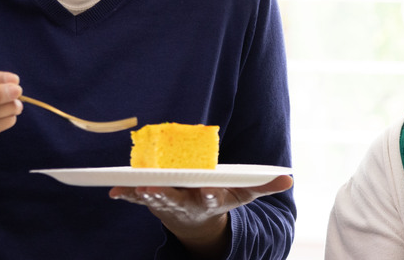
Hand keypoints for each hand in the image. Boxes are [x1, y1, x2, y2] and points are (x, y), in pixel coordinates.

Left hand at [109, 175, 292, 257]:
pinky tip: (114, 191)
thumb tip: (289, 180)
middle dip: (164, 194)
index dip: (207, 193)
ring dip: (142, 194)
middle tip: (153, 187)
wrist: (196, 223)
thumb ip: (263, 186)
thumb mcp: (242, 194)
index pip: (210, 197)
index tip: (206, 188)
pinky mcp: (153, 201)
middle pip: (175, 199)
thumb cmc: (220, 199)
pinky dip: (125, 194)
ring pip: (154, 199)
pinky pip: (135, 198)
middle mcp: (187, 203)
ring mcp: (168, 203)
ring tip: (134, 187)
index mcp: (209, 200)